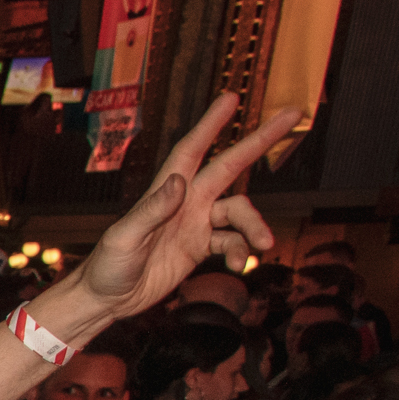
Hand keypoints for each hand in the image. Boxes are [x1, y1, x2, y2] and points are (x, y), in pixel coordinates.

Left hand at [65, 93, 295, 328]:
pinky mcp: (201, 248)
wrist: (107, 300)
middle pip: (229, 165)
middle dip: (259, 141)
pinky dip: (241, 252)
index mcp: (165, 191)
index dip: (211, 124)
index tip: (231, 99)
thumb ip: (152, 211)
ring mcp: (196, 224)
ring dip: (255, 226)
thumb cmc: (107, 266)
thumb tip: (178, 182)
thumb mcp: (124, 237)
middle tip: (292, 115)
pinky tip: (238, 266)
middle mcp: (187, 202)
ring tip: (264, 244)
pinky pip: (233, 243)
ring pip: (239, 212)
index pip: (192, 150)